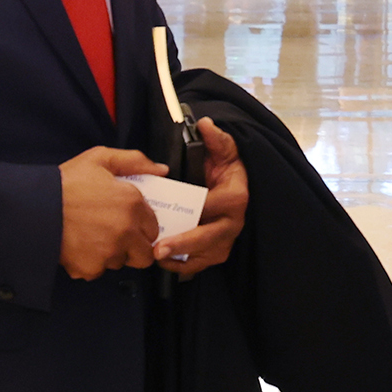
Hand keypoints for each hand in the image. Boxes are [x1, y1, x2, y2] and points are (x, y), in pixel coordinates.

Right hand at [59, 146, 165, 279]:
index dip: (141, 226)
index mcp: (133, 204)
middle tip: (116, 237)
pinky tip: (79, 246)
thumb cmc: (65, 182)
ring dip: (112, 255)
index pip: (153, 228)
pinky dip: (90, 263)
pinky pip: (97, 271)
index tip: (128, 222)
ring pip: (120, 262)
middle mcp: (126, 231)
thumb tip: (161, 170)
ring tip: (92, 237)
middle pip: (144, 253)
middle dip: (134, 247)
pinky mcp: (90, 267)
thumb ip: (135, 161)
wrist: (31, 206)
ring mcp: (109, 252)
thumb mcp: (100, 159)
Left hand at [157, 115, 247, 276]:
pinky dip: (182, 266)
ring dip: (181, 258)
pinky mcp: (216, 251)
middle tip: (159, 249)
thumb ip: (216, 139)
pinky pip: (200, 265)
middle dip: (185, 243)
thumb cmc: (223, 168)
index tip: (174, 212)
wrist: (230, 186)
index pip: (215, 205)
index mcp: (235, 196)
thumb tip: (205, 125)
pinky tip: (164, 261)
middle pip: (212, 237)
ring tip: (156, 257)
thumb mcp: (223, 150)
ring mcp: (226, 239)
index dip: (196, 210)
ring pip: (206, 255)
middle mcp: (234, 221)